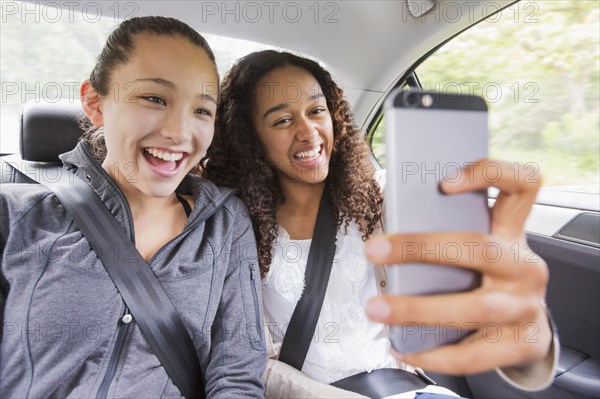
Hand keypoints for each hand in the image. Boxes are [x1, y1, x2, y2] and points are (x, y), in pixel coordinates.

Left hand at [365, 159, 551, 374]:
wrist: (529, 331)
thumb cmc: (489, 281)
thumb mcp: (479, 251)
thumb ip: (448, 238)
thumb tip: (387, 237)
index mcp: (513, 232)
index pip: (522, 184)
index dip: (489, 174)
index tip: (444, 183)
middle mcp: (525, 266)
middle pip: (480, 249)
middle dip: (420, 249)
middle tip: (374, 251)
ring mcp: (528, 306)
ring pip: (474, 308)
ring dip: (417, 309)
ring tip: (376, 309)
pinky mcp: (523, 344)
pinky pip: (474, 354)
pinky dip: (432, 356)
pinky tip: (402, 349)